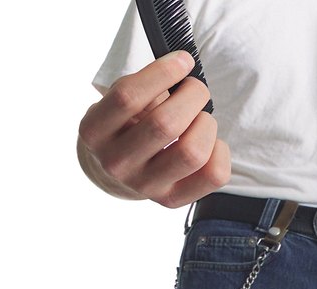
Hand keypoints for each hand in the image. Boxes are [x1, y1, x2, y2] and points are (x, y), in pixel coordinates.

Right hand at [78, 50, 229, 207]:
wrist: (119, 168)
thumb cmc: (128, 122)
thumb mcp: (122, 99)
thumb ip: (145, 85)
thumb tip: (183, 66)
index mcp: (96, 130)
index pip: (128, 97)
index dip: (163, 73)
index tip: (184, 60)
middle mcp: (116, 162)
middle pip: (166, 124)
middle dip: (193, 96)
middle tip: (195, 89)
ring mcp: (144, 186)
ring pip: (192, 152)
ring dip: (207, 124)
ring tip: (201, 118)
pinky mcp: (172, 200)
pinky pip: (214, 174)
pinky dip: (220, 150)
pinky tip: (208, 142)